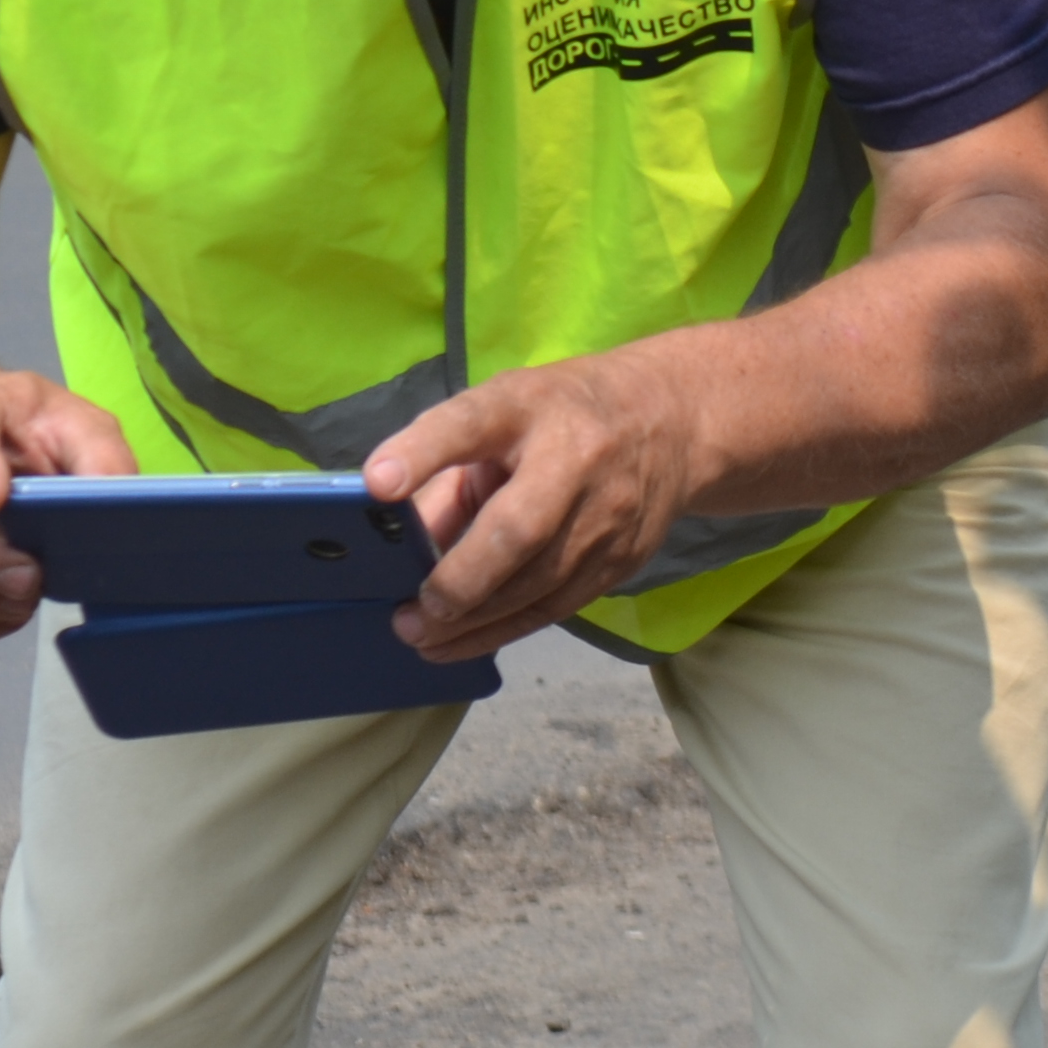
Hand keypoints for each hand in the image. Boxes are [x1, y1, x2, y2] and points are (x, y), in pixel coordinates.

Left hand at [363, 351, 704, 662]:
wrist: (670, 424)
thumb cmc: (557, 417)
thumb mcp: (499, 415)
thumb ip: (446, 469)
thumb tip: (395, 540)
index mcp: (527, 405)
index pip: (470, 423)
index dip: (423, 452)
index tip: (377, 484)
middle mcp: (574, 456)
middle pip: (517, 530)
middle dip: (460, 580)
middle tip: (412, 613)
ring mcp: (608, 512)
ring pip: (538, 584)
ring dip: (473, 621)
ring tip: (421, 637)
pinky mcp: (623, 558)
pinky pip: (556, 607)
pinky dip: (503, 630)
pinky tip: (460, 643)